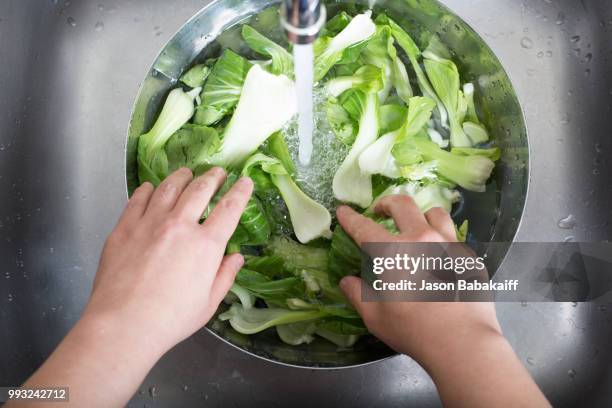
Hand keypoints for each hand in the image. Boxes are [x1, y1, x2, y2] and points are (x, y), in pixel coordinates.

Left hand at [13, 167, 253, 407]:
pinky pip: (138, 199)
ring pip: (169, 187)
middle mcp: (180, 225)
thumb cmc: (171, 319)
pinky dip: (148, 189)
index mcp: (206, 245)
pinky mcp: (125, 227)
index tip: (244, 181)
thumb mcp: (208, 303)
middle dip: (212, 177)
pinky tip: (150, 187)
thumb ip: (225, 276)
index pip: (230, 208)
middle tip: (217, 172)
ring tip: (186, 172)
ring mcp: (150, 222)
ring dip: (181, 177)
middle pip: (200, 189)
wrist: (123, 323)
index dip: (240, 192)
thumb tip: (236, 257)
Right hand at [336, 196, 499, 364]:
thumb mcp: (376, 317)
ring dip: (420, 215)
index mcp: (392, 253)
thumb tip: (347, 281)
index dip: (350, 217)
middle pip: (403, 205)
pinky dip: (441, 239)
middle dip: (387, 203)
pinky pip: (453, 237)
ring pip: (434, 213)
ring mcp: (448, 245)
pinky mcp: (468, 257)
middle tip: (381, 211)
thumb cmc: (413, 330)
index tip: (344, 211)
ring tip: (416, 226)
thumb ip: (358, 295)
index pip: (364, 227)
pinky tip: (439, 256)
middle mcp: (421, 239)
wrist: (462, 341)